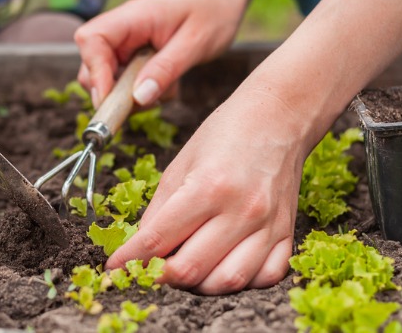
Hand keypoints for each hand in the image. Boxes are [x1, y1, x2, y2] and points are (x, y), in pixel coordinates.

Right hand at [75, 0, 241, 107]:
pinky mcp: (132, 59)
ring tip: (166, 88)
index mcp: (132, 17)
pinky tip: (167, 85)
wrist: (219, 3)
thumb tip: (138, 98)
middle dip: (112, 92)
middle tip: (144, 102)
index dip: (95, 72)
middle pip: (91, 65)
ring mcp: (125, 45)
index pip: (91, 40)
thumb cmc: (211, 15)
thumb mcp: (196, 43)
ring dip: (131, 97)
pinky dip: (142, 95)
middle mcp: (121, 30)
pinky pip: (124, 85)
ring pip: (106, 80)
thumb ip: (166, 69)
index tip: (110, 99)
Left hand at [107, 85, 312, 294]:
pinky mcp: (287, 232)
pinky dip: (241, 282)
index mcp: (207, 187)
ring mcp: (269, 225)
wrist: (278, 117)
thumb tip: (140, 247)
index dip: (129, 260)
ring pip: (228, 282)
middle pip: (190, 269)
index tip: (114, 268)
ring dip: (199, 286)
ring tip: (184, 272)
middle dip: (159, 277)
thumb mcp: (180, 162)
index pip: (158, 239)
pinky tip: (223, 268)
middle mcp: (241, 210)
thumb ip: (159, 208)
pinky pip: (267, 277)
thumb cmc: (226, 133)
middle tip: (147, 271)